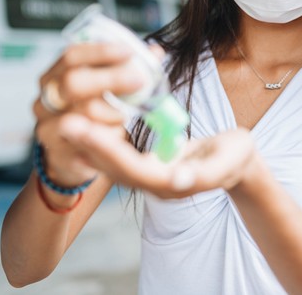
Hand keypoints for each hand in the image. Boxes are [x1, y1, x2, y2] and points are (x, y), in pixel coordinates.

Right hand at [32, 42, 146, 186]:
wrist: (73, 156)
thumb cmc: (92, 114)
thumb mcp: (105, 90)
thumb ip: (127, 69)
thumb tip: (156, 52)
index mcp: (54, 77)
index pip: (71, 56)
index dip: (100, 52)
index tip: (129, 52)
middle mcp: (45, 100)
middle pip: (73, 83)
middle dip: (111, 79)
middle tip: (140, 80)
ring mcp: (48, 128)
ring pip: (85, 116)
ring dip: (115, 114)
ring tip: (128, 115)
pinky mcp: (58, 154)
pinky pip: (91, 144)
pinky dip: (111, 138)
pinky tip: (120, 135)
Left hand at [58, 117, 257, 198]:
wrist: (236, 163)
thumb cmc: (234, 158)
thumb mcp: (227, 162)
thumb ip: (202, 172)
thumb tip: (178, 178)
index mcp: (171, 183)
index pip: (132, 169)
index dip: (107, 151)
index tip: (85, 129)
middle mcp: (154, 183)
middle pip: (115, 167)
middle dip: (89, 146)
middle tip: (65, 122)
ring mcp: (149, 175)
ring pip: (112, 162)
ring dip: (89, 143)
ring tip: (67, 119)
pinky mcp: (148, 164)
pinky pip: (119, 154)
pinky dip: (101, 139)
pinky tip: (85, 122)